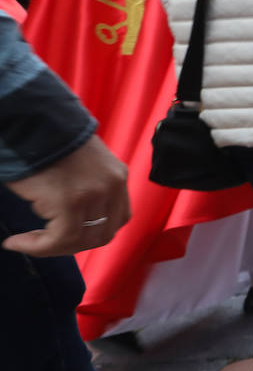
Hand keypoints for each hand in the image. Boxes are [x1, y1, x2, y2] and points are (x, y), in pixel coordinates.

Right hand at [3, 135, 129, 256]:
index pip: (118, 218)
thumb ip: (87, 186)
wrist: (30, 122)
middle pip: (102, 234)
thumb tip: (73, 216)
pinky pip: (58, 239)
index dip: (94, 232)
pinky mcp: (70, 202)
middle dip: (72, 245)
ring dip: (51, 247)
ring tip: (26, 242)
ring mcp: (93, 195)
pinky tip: (16, 242)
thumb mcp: (81, 164)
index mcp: (118, 176)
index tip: (68, 235)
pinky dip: (36, 247)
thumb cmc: (47, 141)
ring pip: (80, 240)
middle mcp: (112, 187)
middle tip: (44, 243)